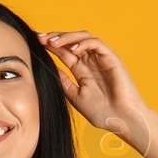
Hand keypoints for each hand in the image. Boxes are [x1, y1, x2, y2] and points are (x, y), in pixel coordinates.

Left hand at [36, 29, 151, 152]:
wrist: (121, 120)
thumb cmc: (102, 112)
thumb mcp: (75, 96)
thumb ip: (64, 81)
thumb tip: (50, 68)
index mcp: (82, 70)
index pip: (64, 51)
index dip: (50, 44)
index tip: (35, 41)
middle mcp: (91, 61)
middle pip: (72, 40)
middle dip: (55, 37)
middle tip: (40, 37)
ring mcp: (102, 59)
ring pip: (84, 37)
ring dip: (67, 37)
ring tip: (53, 42)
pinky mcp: (112, 59)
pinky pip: (97, 44)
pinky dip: (85, 43)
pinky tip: (73, 49)